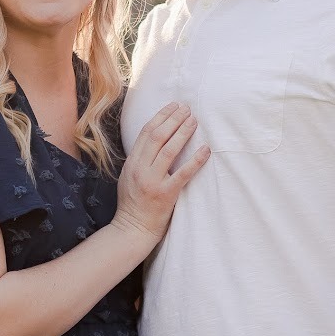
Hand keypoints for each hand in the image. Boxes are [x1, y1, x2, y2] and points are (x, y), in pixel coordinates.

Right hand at [112, 102, 209, 243]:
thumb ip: (140, 158)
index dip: (161, 116)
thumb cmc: (133, 203)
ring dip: (183, 132)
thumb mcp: (129, 176)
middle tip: (187, 109)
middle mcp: (141, 168)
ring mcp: (153, 181)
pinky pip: (183, 173)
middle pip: (157, 136)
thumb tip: (155, 138)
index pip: (146, 132)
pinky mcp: (166, 194)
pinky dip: (195, 160)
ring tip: (194, 121)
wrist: (132, 229)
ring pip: (169, 150)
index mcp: (132, 162)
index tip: (173, 106)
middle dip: (173, 119)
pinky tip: (205, 149)